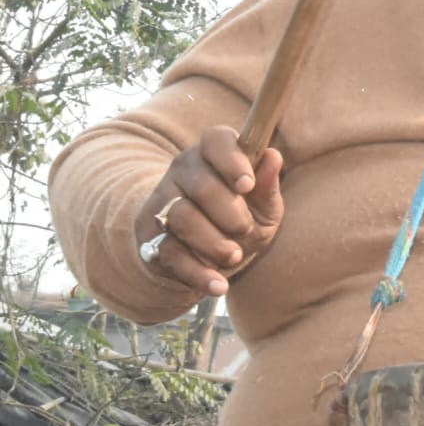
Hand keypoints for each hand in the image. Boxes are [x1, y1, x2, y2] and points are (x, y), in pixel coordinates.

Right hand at [134, 125, 283, 296]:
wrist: (208, 256)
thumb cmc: (241, 219)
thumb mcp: (264, 207)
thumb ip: (268, 186)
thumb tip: (273, 156)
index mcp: (213, 155)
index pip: (216, 139)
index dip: (231, 160)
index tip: (247, 185)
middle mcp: (183, 171)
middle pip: (202, 185)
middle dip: (230, 213)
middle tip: (244, 230)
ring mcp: (162, 202)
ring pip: (181, 217)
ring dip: (213, 243)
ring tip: (233, 256)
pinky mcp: (149, 237)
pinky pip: (170, 253)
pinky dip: (198, 273)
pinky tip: (218, 286)